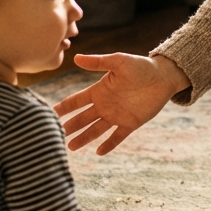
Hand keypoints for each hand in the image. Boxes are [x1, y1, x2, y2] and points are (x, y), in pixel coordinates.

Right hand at [54, 53, 189, 154]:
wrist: (163, 77)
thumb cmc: (141, 66)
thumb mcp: (119, 61)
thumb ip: (99, 62)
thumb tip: (76, 58)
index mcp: (99, 91)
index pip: (76, 101)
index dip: (63, 107)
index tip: (47, 114)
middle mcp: (105, 105)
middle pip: (82, 118)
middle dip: (69, 127)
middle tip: (53, 137)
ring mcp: (117, 115)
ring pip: (95, 130)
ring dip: (83, 138)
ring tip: (70, 147)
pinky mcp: (130, 123)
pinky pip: (117, 136)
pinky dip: (108, 144)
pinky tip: (98, 152)